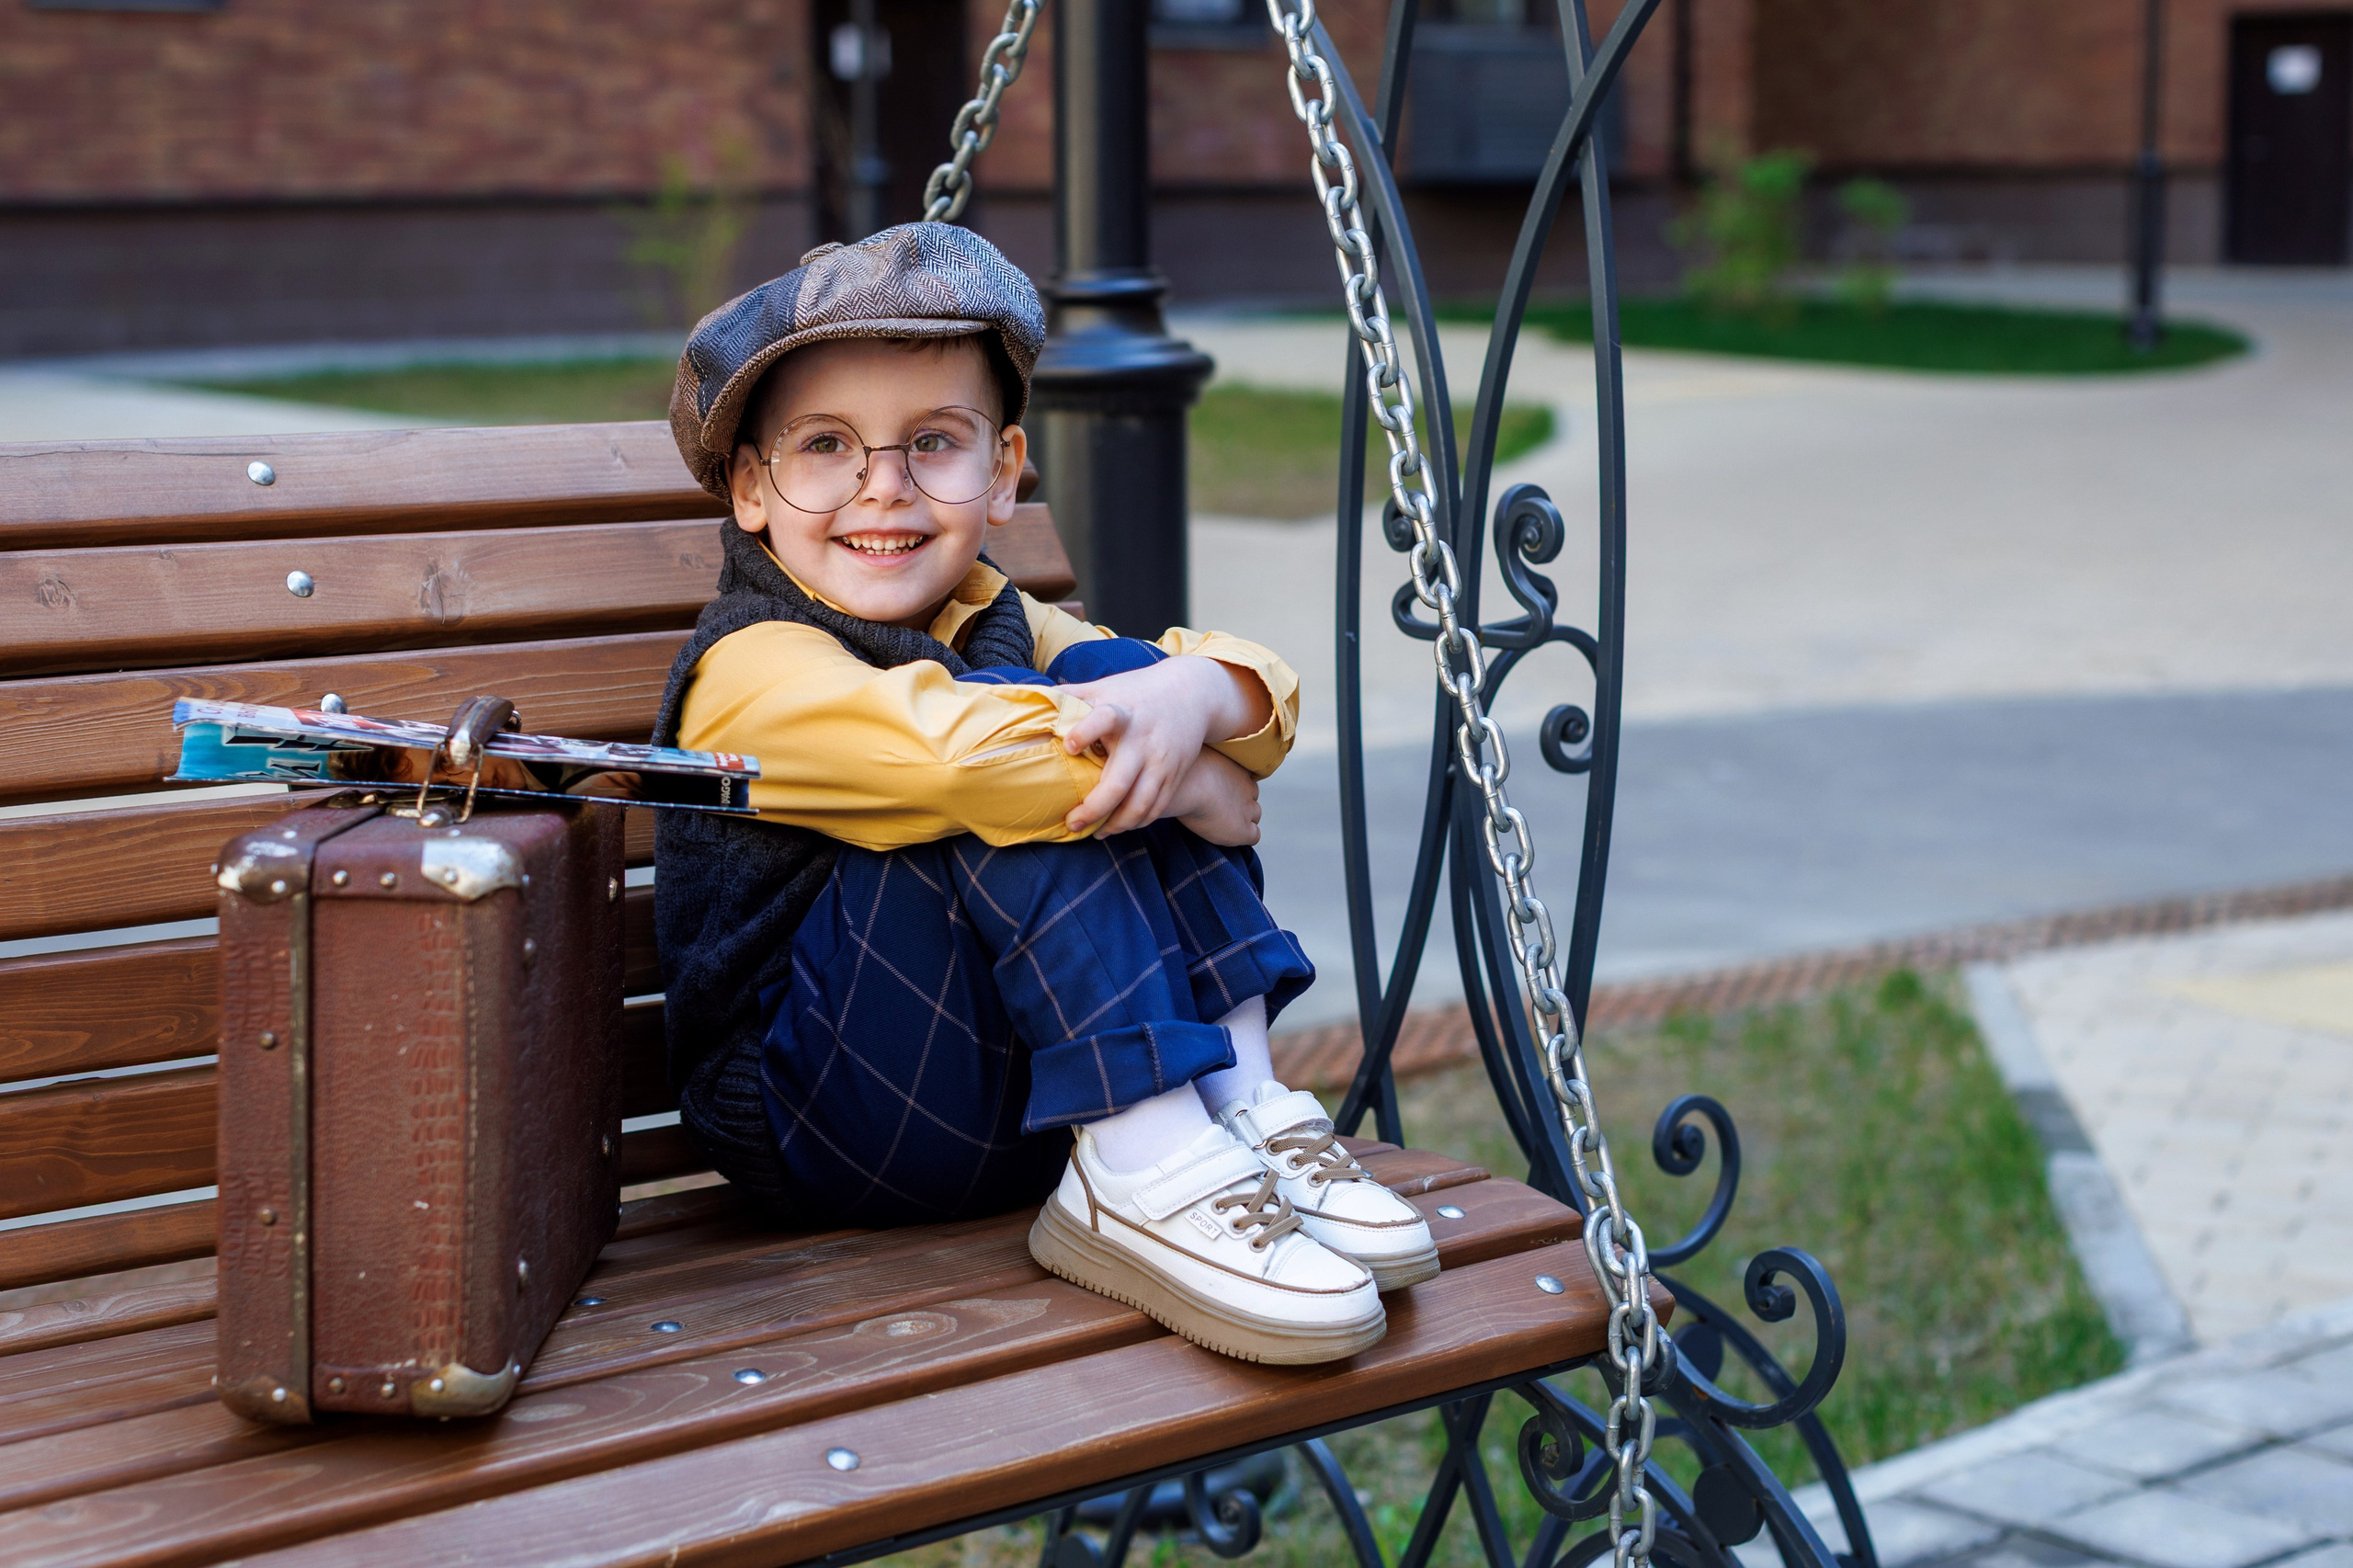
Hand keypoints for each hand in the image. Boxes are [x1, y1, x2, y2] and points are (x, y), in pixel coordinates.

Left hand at [1062, 655, 1270, 836]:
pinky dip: (1136, 822)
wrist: (1192, 693)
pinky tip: (1118, 827)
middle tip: (1072, 822)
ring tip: (1095, 832)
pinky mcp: (1174, 774)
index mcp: (1121, 713)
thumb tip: (1034, 700)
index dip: (1085, 731)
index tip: (1069, 745)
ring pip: (1139, 805)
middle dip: (1093, 809)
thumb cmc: (1137, 691)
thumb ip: (1073, 696)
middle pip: (1119, 783)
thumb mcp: (1107, 686)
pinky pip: (1156, 808)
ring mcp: (1161, 760)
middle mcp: (1142, 740)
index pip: (1104, 719)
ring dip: (1115, 824)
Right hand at [1169, 748, 1261, 846]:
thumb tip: (1193, 757)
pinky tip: (1225, 835)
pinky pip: (1254, 836)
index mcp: (1237, 768)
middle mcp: (1247, 787)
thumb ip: (1203, 760)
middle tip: (1217, 807)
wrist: (1188, 786)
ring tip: (1220, 822)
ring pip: (1255, 815)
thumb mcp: (1195, 756)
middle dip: (1239, 801)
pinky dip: (1243, 837)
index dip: (1231, 786)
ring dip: (1242, 818)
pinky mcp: (1243, 829)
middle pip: (1251, 795)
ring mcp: (1248, 808)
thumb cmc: (1184, 771)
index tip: (1217, 790)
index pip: (1244, 778)